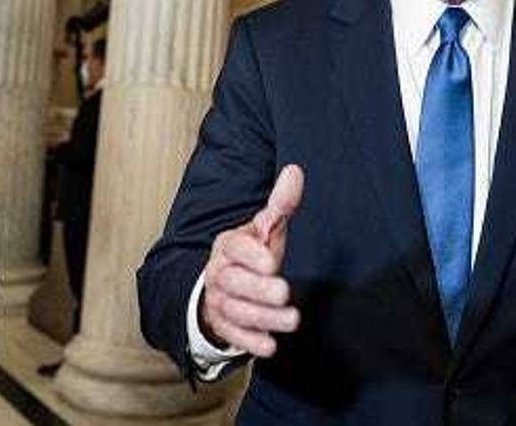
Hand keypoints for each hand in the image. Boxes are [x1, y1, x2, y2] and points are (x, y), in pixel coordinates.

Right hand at [199, 165, 303, 356]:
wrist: (224, 286)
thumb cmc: (251, 255)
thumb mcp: (265, 229)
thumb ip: (280, 204)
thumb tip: (295, 171)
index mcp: (228, 246)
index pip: (233, 248)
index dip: (250, 255)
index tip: (271, 261)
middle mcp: (220, 274)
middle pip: (234, 283)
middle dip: (258, 290)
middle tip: (283, 292)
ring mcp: (220, 301)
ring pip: (236, 311)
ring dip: (263, 318)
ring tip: (291, 319)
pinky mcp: (224, 326)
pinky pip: (233, 335)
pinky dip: (250, 342)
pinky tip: (269, 345)